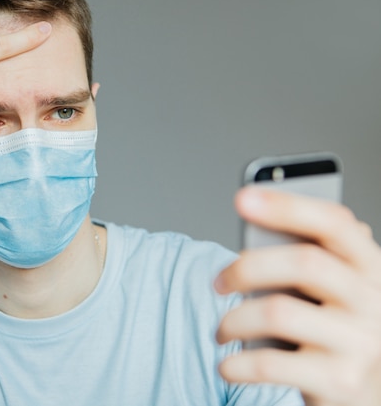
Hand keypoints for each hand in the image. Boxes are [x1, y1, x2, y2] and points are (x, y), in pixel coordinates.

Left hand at [215, 187, 380, 405]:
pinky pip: (270, 364)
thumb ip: (305, 261)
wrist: (364, 397)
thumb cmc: (332, 333)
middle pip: (304, 262)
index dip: (288, 206)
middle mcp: (373, 301)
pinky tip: (227, 365)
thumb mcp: (330, 293)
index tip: (243, 197)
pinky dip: (237, 364)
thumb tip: (253, 225)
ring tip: (221, 330)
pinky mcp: (340, 382)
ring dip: (234, 321)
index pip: (335, 223)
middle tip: (218, 282)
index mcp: (369, 268)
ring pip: (278, 312)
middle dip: (246, 267)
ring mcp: (361, 343)